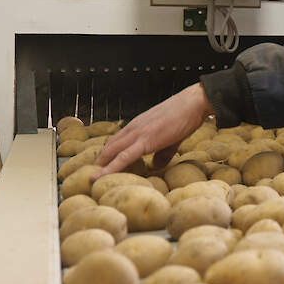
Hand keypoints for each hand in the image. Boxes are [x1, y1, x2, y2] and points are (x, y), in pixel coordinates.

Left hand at [93, 83, 212, 178]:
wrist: (192, 104)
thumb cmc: (185, 117)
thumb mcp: (172, 138)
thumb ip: (162, 154)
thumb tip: (155, 167)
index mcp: (138, 126)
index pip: (116, 141)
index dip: (106, 154)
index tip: (100, 165)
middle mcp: (133, 128)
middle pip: (108, 147)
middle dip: (99, 161)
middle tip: (91, 175)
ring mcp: (137, 134)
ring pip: (110, 151)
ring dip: (100, 165)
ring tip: (91, 179)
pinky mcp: (144, 141)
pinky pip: (123, 157)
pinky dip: (109, 168)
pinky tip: (99, 176)